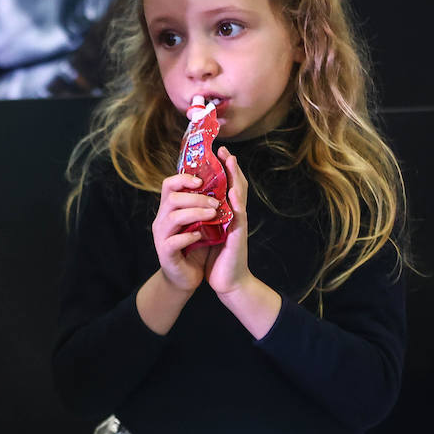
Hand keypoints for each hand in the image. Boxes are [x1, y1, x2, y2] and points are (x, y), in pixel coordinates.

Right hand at [152, 172, 220, 292]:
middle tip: (216, 203)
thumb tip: (225, 184)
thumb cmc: (197, 248)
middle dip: (196, 197)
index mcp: (170, 210)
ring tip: (213, 216)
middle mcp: (162, 220)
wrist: (187, 278)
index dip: (184, 177)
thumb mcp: (203, 223)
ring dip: (195, 214)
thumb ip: (206, 205)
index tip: (202, 180)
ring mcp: (162, 237)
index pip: (169, 185)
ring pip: (173, 217)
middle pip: (172, 198)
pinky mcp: (166, 254)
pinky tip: (200, 236)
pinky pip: (173, 241)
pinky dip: (189, 237)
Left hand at [204, 147, 252, 295]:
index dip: (225, 170)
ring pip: (239, 199)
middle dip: (232, 168)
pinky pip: (237, 219)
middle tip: (226, 150)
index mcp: (226, 215)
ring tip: (232, 163)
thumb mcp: (209, 231)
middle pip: (236, 187)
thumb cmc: (216, 257)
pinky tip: (233, 194)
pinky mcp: (236, 239)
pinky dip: (236, 205)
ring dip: (236, 180)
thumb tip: (194, 199)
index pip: (227, 187)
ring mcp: (238, 227)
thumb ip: (205, 215)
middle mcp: (234, 217)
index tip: (220, 152)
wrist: (226, 283)